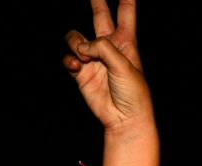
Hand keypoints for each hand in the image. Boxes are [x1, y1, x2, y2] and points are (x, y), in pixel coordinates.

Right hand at [63, 1, 150, 132]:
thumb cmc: (133, 93)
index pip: (126, 15)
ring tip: (84, 58)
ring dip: (76, 44)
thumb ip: (103, 48)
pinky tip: (76, 66)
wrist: (125, 118)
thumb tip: (82, 47)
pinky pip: (68, 57)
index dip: (126, 1)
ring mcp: (93, 59)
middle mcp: (109, 47)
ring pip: (75, 37)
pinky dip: (69, 59)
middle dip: (97, 2)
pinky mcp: (81, 72)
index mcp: (126, 43)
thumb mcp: (124, 65)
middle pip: (100, 16)